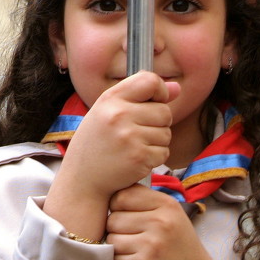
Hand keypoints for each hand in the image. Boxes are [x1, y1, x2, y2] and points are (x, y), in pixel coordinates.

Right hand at [45, 73, 178, 239]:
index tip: (155, 102)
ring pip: (166, 133)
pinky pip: (164, 152)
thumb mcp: (109, 112)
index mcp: (110, 99)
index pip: (150, 80)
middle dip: (158, 123)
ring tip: (133, 147)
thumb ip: (140, 97)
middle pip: (164, 111)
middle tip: (138, 133)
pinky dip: (154, 158)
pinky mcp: (139, 158)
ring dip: (156, 142)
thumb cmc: (97, 143)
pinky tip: (136, 160)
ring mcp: (130, 137)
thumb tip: (177, 88)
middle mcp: (119, 115)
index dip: (160, 91)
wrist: (82, 179)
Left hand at [107, 184, 234, 259]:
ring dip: (118, 248)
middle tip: (134, 238)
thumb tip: (110, 193)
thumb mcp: (172, 216)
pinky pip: (114, 259)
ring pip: (112, 239)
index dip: (118, 206)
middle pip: (113, 218)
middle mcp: (160, 222)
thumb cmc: (179, 247)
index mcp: (167, 205)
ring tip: (136, 252)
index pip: (123, 195)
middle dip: (117, 229)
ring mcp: (151, 244)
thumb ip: (145, 202)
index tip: (126, 216)